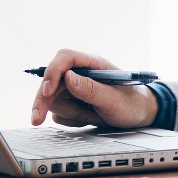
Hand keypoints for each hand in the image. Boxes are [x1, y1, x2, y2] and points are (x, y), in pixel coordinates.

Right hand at [29, 48, 157, 128]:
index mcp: (93, 64)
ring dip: (68, 113)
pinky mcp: (73, 101)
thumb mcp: (115, 100)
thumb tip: (68, 77)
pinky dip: (71, 119)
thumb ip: (92, 90)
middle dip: (43, 101)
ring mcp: (75, 88)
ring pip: (53, 99)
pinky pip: (60, 112)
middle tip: (36, 120)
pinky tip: (88, 119)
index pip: (65, 58)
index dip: (52, 72)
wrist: (140, 115)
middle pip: (51, 81)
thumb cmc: (133, 104)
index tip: (46, 91)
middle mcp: (81, 73)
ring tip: (91, 116)